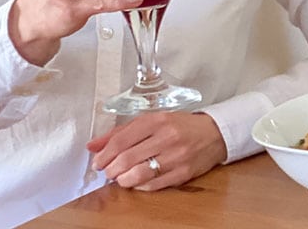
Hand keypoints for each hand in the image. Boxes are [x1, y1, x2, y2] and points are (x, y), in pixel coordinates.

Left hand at [89, 112, 227, 190]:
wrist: (215, 134)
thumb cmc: (180, 126)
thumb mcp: (152, 121)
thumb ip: (121, 132)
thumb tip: (93, 145)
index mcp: (157, 121)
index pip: (121, 140)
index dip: (104, 155)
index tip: (98, 162)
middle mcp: (167, 137)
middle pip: (126, 159)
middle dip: (111, 170)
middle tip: (109, 172)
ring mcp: (176, 156)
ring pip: (138, 175)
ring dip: (123, 180)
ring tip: (122, 177)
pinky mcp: (183, 173)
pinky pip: (153, 185)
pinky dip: (140, 186)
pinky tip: (138, 181)